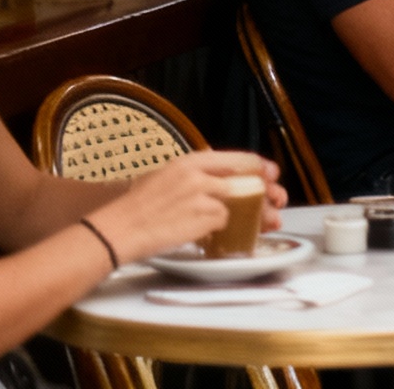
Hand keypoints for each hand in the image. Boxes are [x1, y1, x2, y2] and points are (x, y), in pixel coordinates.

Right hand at [93, 152, 284, 263]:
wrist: (116, 231)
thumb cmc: (136, 207)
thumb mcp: (166, 176)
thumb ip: (197, 174)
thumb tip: (225, 178)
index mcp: (191, 161)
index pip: (240, 159)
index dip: (260, 168)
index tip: (270, 175)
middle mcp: (201, 175)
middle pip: (250, 181)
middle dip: (268, 192)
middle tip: (277, 201)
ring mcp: (204, 196)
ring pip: (242, 204)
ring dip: (254, 216)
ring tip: (266, 222)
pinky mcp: (204, 218)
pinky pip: (225, 224)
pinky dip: (225, 230)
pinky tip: (221, 234)